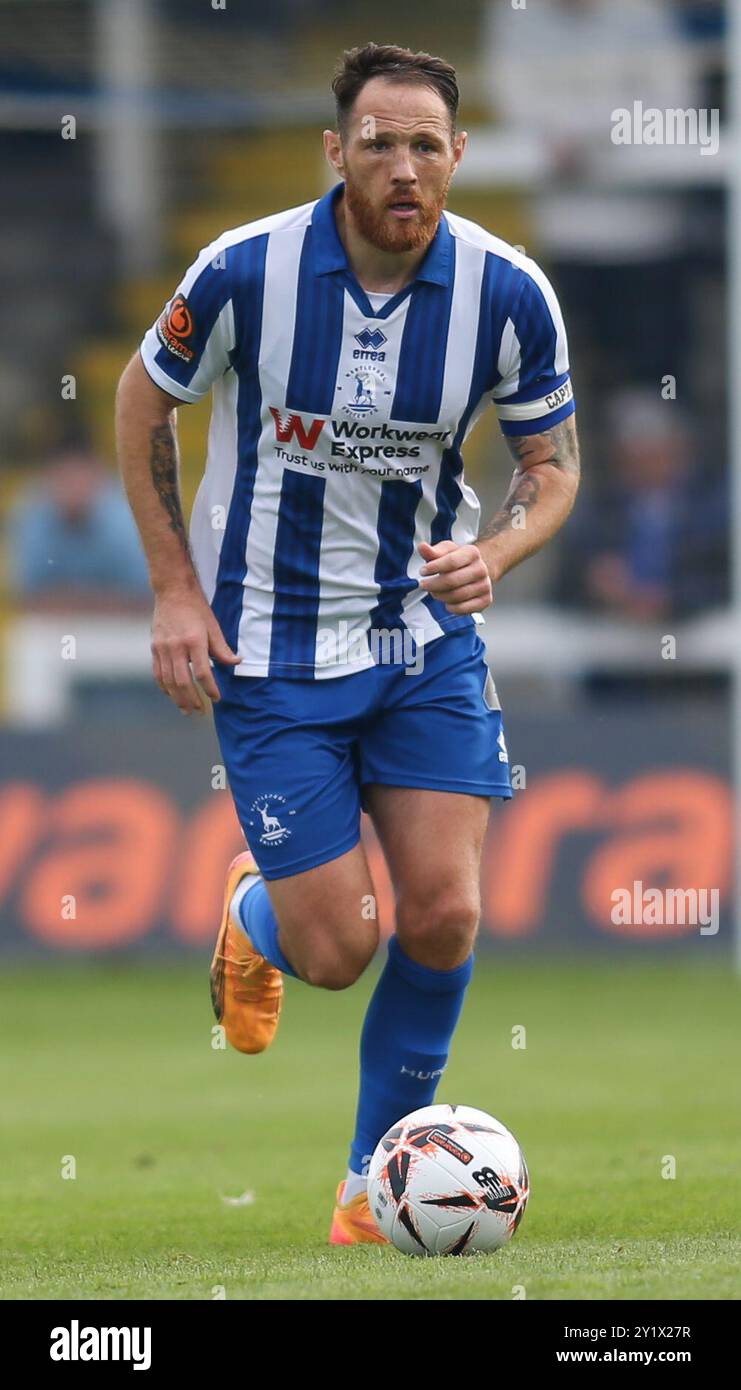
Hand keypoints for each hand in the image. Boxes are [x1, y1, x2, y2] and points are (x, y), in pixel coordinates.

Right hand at [151, 583, 239, 714]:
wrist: (172, 591)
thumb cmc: (196, 608)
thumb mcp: (213, 626)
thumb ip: (222, 649)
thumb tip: (236, 662)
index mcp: (194, 641)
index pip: (203, 673)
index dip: (210, 689)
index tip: (217, 698)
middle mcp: (176, 646)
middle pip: (183, 681)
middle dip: (192, 699)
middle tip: (200, 711)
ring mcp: (162, 648)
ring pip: (168, 680)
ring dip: (177, 697)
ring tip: (186, 709)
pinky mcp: (154, 647)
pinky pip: (158, 672)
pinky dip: (164, 686)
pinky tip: (171, 694)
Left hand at [417, 540, 493, 614]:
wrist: (475, 571)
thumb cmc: (457, 561)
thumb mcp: (445, 552)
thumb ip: (432, 551)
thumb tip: (422, 547)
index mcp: (472, 553)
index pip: (451, 561)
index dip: (434, 568)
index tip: (422, 571)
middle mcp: (481, 569)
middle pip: (452, 581)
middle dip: (433, 585)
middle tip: (424, 585)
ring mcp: (485, 585)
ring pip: (456, 596)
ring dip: (440, 596)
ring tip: (434, 592)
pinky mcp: (485, 600)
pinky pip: (463, 609)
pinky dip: (451, 607)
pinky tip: (447, 602)